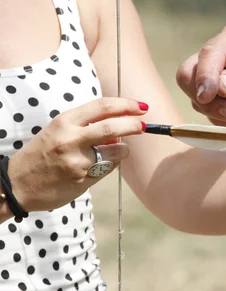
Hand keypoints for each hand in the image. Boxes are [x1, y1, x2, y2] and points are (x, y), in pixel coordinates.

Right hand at [8, 98, 147, 212]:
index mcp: (64, 122)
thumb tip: (119, 129)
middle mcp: (71, 139)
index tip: (141, 107)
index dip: (126, 105)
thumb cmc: (41, 154)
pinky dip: (111, 164)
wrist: (17, 185)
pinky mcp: (83, 180)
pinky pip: (109, 169)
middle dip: (135, 125)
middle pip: (114, 127)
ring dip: (122, 149)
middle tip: (143, 126)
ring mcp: (77, 161)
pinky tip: (99, 165)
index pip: (103, 106)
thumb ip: (87, 126)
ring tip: (113, 151)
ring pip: (117, 150)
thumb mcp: (58, 131)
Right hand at [176, 23, 225, 125]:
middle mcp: (219, 57)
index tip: (207, 96)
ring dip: (225, 112)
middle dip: (209, 100)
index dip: (204, 76)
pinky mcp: (219, 97)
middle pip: (188, 77)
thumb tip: (220, 86)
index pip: (207, 55)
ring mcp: (216, 77)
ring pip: (199, 100)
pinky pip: (211, 114)